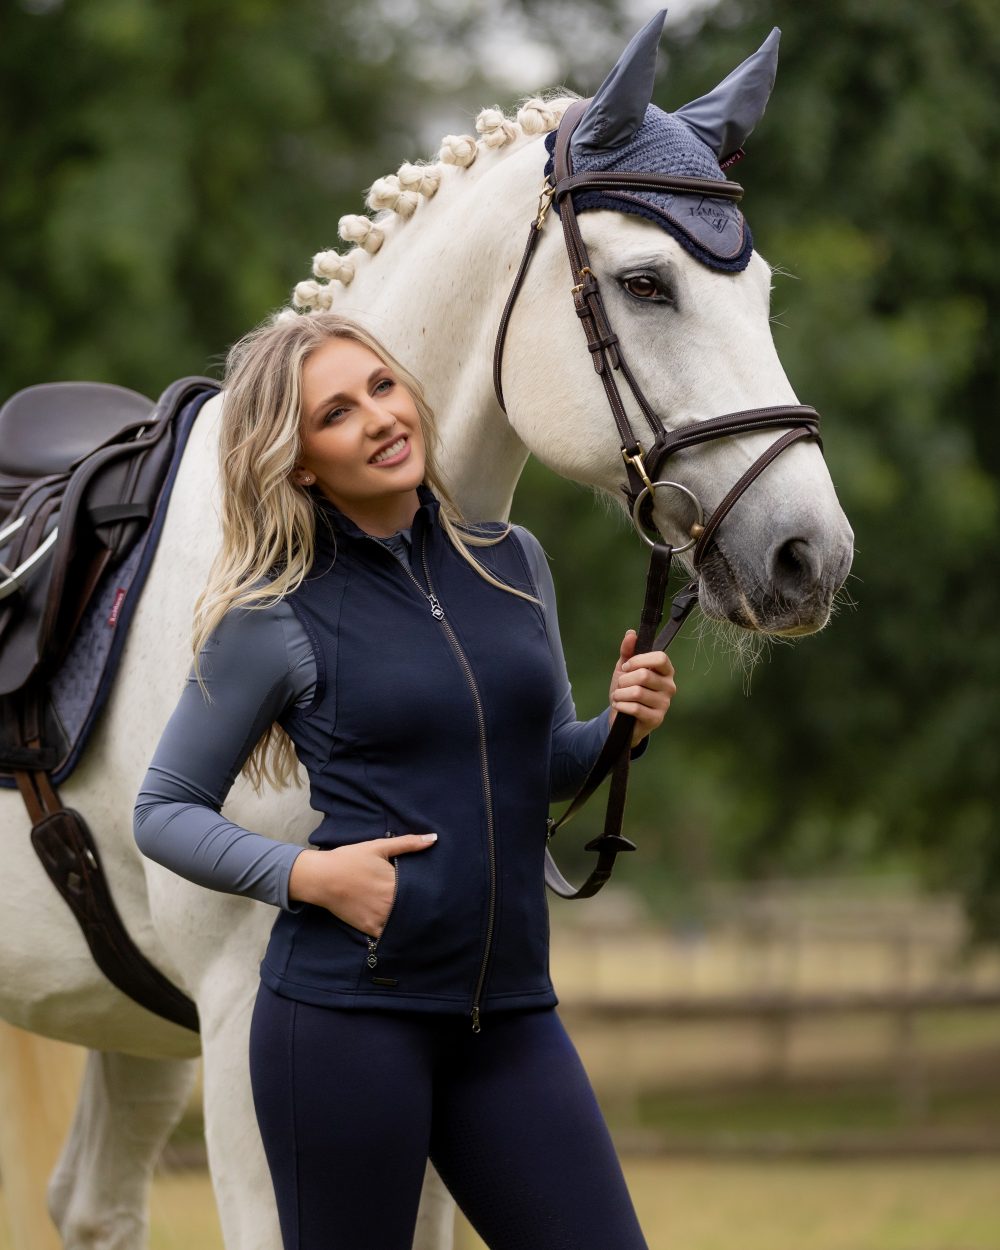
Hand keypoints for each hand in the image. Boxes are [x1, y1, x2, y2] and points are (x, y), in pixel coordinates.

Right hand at [288, 833, 436, 934]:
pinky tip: (400, 928)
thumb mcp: (379, 847)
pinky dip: (395, 933)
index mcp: (396, 883)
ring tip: (420, 919)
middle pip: (415, 909)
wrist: (322, 878)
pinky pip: (388, 935)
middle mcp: (390, 903)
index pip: (423, 891)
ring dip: (411, 921)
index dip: (431, 891)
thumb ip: (408, 843)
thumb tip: (434, 839)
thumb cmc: (350, 859)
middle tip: (434, 907)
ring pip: (404, 924)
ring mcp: (380, 918)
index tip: (438, 891)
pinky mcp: (369, 928)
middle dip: (422, 906)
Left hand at [608, 629, 676, 746]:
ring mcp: (665, 703)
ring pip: (637, 692)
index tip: (627, 666)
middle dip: (625, 680)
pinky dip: (621, 705)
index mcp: (666, 671)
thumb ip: (627, 651)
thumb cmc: (627, 689)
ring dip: (620, 694)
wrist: (622, 717)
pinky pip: (635, 708)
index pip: (660, 658)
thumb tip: (631, 633)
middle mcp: (670, 686)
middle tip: (620, 685)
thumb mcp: (625, 669)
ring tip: (618, 696)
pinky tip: (619, 706)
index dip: (639, 660)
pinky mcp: (657, 718)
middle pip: (644, 676)